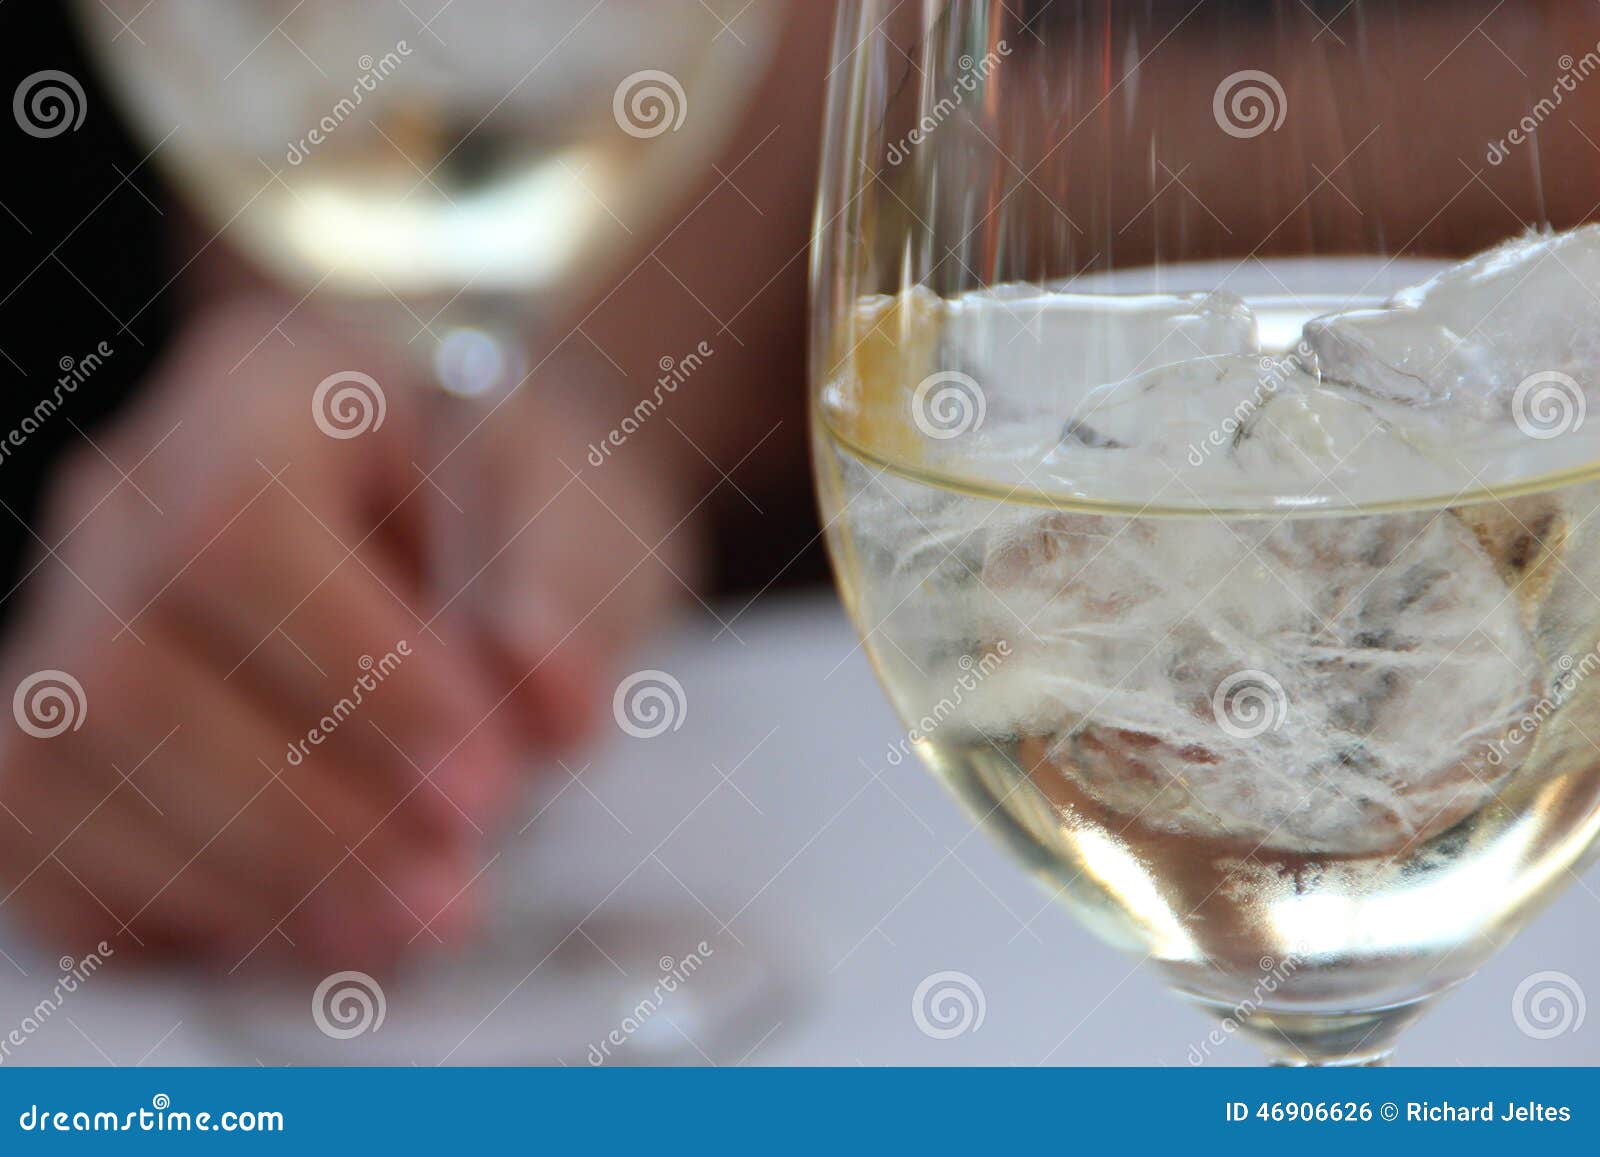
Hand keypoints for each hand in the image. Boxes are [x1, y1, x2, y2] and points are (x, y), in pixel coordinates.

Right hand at [0, 296, 694, 966]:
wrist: (467, 507)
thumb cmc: (520, 498)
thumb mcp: (581, 507)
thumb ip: (564, 593)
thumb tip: (547, 707)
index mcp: (266, 387)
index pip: (238, 529)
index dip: (353, 677)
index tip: (483, 787)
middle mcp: (132, 490)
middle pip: (127, 672)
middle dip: (300, 816)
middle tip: (455, 898)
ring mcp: (69, 606)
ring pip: (62, 770)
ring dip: (244, 882)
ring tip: (409, 926)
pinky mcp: (61, 727)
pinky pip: (43, 844)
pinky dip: (172, 910)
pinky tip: (314, 928)